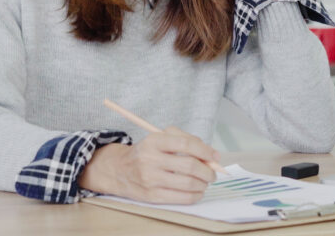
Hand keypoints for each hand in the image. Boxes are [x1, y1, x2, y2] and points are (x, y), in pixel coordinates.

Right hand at [79, 127, 218, 203]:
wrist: (119, 170)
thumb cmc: (147, 152)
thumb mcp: (160, 137)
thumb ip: (185, 140)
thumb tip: (212, 155)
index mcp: (154, 141)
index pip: (186, 144)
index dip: (205, 150)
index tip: (215, 156)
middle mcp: (151, 159)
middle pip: (190, 165)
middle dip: (208, 171)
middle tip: (212, 173)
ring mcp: (150, 179)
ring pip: (188, 183)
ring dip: (203, 184)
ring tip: (204, 182)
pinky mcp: (152, 196)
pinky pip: (182, 198)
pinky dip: (195, 195)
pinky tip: (197, 191)